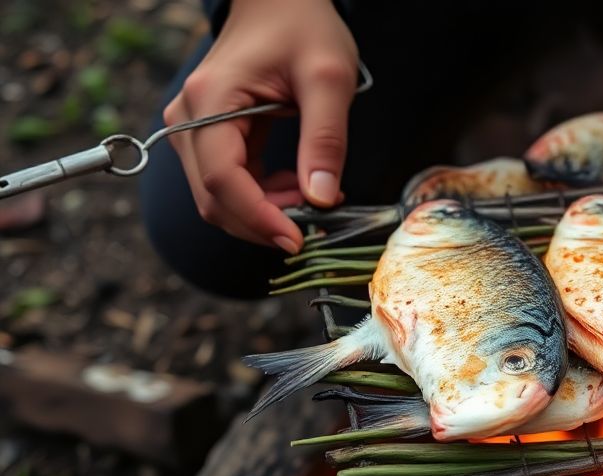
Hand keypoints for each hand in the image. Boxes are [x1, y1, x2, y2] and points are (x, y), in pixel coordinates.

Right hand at [163, 0, 357, 251]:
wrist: (278, 2)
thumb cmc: (302, 27)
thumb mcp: (328, 78)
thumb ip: (325, 140)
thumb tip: (321, 199)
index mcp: (210, 100)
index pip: (222, 180)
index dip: (259, 219)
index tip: (298, 239)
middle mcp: (188, 118)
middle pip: (214, 198)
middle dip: (265, 221)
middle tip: (317, 220)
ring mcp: (192, 128)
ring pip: (219, 197)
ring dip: (266, 211)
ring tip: (314, 194)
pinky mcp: (206, 136)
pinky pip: (228, 182)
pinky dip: (263, 197)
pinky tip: (297, 185)